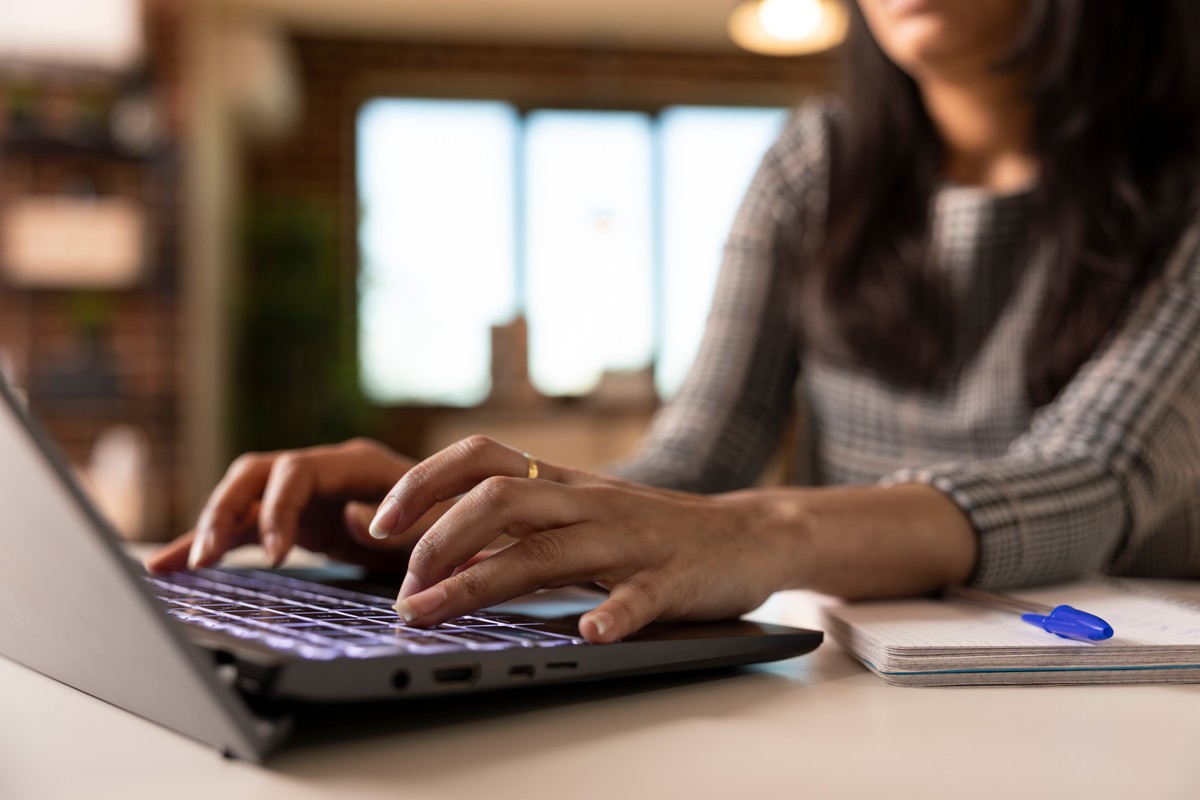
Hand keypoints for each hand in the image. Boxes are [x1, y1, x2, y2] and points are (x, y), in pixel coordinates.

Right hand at [145, 438, 452, 573]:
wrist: (460, 527)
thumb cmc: (454, 524)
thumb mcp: (436, 527)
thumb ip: (401, 523)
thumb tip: (350, 518)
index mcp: (356, 464)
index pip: (299, 470)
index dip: (280, 507)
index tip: (277, 555)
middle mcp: (322, 472)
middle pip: (256, 475)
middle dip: (227, 511)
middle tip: (208, 557)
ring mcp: (303, 495)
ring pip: (241, 497)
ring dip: (210, 526)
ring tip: (180, 566)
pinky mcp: (292, 521)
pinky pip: (242, 527)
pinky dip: (209, 544)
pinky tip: (170, 566)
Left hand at [368, 436, 800, 642]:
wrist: (750, 534)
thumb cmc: (651, 532)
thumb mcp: (579, 514)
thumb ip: (516, 523)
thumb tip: (431, 544)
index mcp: (564, 484)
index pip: (481, 459)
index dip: (422, 483)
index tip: (377, 523)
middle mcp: (589, 502)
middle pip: (500, 498)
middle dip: (437, 538)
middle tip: (403, 588)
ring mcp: (630, 540)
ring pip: (548, 550)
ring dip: (481, 583)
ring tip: (433, 614)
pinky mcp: (672, 578)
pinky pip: (639, 595)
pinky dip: (613, 615)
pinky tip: (589, 635)